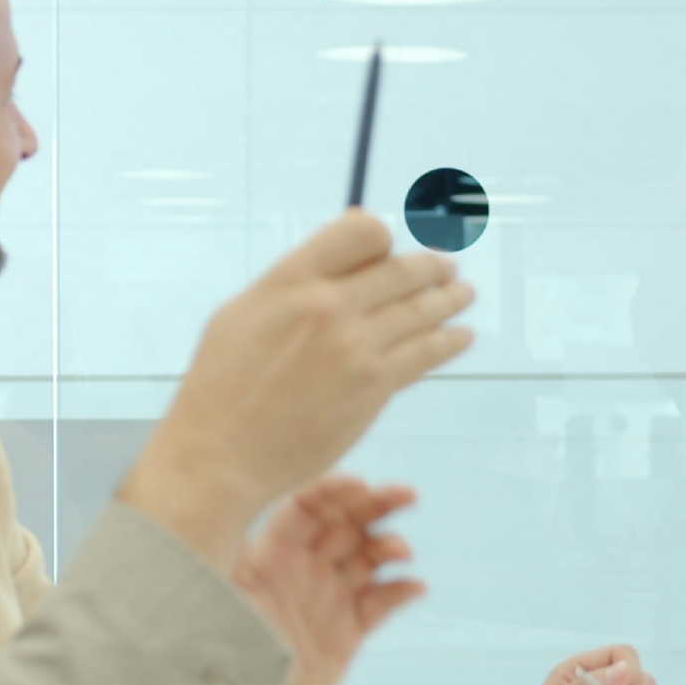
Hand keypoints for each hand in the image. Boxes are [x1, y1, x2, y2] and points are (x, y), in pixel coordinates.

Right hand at [123, 211, 475, 570]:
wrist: (223, 454)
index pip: (361, 231)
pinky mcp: (375, 386)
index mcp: (292, 279)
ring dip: (450, 298)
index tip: (386, 250)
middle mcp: (329, 305)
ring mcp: (356, 346)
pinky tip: (459, 337)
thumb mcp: (242, 312)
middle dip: (430, 265)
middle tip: (446, 266)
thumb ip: (293, 279)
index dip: (381, 237)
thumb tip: (339, 252)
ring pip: (421, 309)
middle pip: (401, 268)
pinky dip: (449, 342)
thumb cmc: (222, 385)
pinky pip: (426, 353)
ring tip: (463, 293)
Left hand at [229, 475, 426, 684]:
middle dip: (374, 504)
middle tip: (406, 495)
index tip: (358, 484)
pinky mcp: (346, 634)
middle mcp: (300, 572)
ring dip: (388, 546)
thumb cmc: (219, 661)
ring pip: (366, 558)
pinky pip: (380, 603)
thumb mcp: (223, 607)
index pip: (304, 509)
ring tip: (400, 552)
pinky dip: (400, 591)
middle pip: (343, 523)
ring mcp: (325, 601)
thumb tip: (246, 537)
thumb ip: (240, 571)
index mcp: (268, 556)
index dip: (332, 491)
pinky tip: (415, 587)